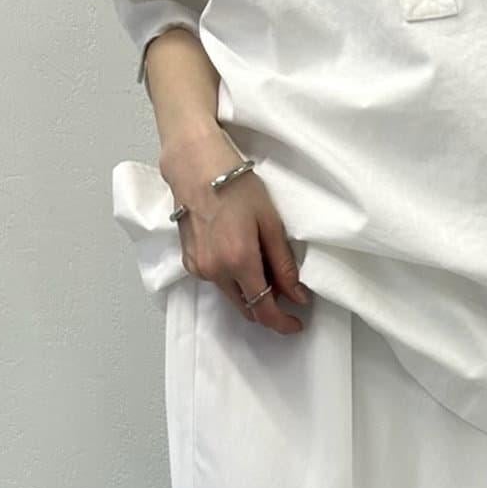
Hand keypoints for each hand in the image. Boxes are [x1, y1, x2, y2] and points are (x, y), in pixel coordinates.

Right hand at [159, 127, 309, 334]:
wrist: (194, 164)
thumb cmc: (234, 184)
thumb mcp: (270, 222)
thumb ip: (283, 264)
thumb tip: (297, 296)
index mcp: (239, 262)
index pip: (263, 310)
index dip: (282, 323)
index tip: (295, 323)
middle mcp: (216, 272)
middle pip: (247, 308)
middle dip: (268, 307)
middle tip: (284, 289)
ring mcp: (200, 269)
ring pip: (232, 297)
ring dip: (250, 292)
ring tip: (261, 264)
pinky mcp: (190, 262)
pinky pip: (217, 282)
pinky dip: (232, 279)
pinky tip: (238, 255)